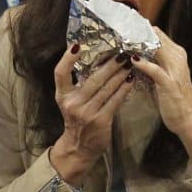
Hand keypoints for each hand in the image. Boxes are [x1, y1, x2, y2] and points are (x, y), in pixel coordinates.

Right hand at [50, 45, 134, 185]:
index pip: (60, 73)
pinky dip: (124, 89)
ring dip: (120, 74)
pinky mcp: (101, 120)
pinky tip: (131, 81)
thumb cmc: (77, 120)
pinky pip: (115, 101)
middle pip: (93, 78)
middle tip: (122, 52)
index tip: (77, 44)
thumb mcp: (71, 101)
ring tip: (130, 63)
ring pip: (107, 88)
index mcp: (63, 95)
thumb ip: (79, 85)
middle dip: (109, 64)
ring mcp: (87, 112)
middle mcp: (73, 103)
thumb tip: (98, 62)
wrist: (79, 147)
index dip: (67, 59)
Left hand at [130, 28, 191, 169]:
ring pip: (155, 49)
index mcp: (177, 55)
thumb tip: (135, 55)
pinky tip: (132, 61)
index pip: (156, 34)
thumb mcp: (165, 78)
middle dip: (135, 33)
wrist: (191, 121)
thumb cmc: (176, 101)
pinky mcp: (170, 84)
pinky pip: (155, 69)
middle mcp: (178, 58)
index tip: (121, 29)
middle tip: (115, 31)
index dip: (138, 30)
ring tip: (119, 41)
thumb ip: (154, 64)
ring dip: (137, 44)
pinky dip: (143, 64)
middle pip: (155, 37)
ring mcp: (175, 70)